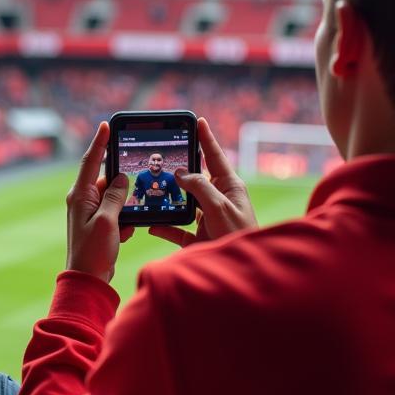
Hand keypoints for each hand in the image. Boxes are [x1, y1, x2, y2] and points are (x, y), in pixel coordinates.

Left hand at [65, 121, 134, 284]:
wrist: (88, 279)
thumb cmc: (93, 251)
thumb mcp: (108, 220)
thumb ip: (115, 196)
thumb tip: (120, 178)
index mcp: (80, 195)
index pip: (90, 161)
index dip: (100, 142)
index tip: (106, 125)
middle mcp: (82, 199)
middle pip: (106, 180)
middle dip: (122, 188)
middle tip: (130, 195)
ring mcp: (90, 211)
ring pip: (115, 198)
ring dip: (124, 210)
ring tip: (122, 226)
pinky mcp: (98, 222)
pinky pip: (117, 213)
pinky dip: (123, 222)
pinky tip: (121, 235)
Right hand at [149, 117, 257, 248]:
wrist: (242, 273)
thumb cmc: (239, 236)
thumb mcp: (220, 207)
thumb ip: (199, 187)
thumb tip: (181, 173)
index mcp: (229, 187)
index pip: (215, 157)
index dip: (205, 139)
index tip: (198, 121)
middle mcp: (218, 200)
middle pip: (195, 179)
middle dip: (179, 170)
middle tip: (164, 157)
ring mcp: (208, 219)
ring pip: (183, 203)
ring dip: (168, 199)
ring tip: (152, 189)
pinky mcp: (198, 237)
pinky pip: (176, 229)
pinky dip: (163, 226)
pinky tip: (151, 224)